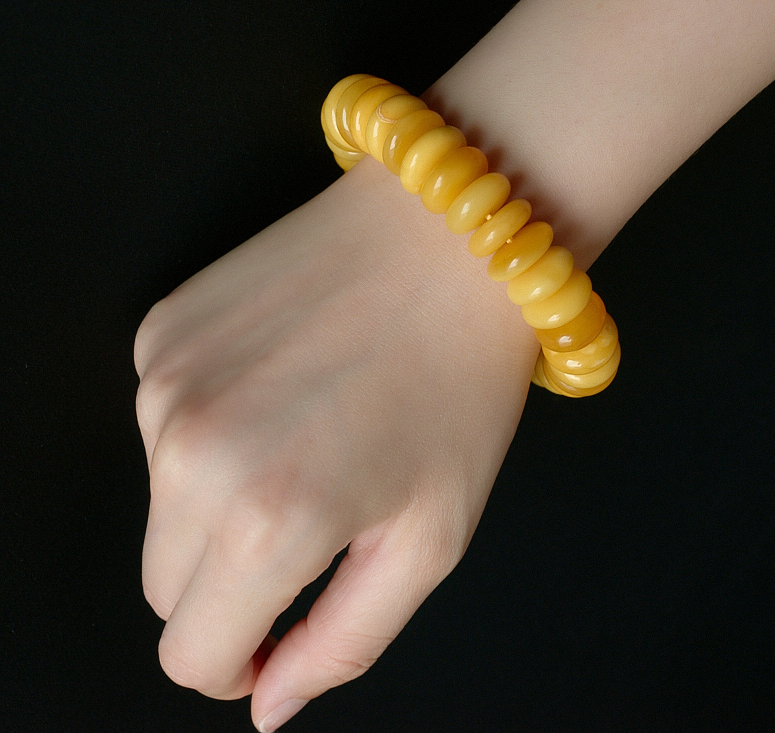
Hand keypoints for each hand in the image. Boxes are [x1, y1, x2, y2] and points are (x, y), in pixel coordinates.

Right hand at [134, 156, 537, 730]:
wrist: (446, 240)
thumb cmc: (460, 384)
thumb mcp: (428, 539)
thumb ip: (341, 641)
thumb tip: (267, 699)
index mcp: (264, 519)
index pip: (190, 653)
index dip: (236, 662)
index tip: (274, 637)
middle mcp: (191, 450)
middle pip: (165, 585)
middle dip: (229, 585)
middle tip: (309, 527)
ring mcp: (166, 382)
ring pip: (163, 501)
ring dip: (221, 495)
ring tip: (307, 435)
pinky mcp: (162, 331)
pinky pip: (165, 421)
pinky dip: (211, 425)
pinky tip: (281, 382)